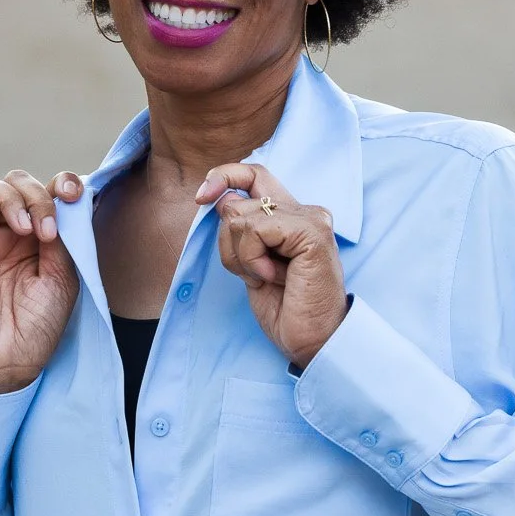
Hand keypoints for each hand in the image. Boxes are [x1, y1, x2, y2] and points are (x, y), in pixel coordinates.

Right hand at [0, 170, 83, 395]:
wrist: (11, 363)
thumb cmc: (40, 325)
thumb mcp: (65, 276)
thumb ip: (61, 235)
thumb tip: (57, 198)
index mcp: (38, 234)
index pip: (45, 190)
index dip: (59, 183)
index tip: (71, 194)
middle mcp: (7, 231)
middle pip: (14, 183)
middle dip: (33, 196)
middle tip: (45, 231)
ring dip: (5, 196)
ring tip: (23, 227)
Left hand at [200, 164, 346, 369]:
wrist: (313, 341)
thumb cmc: (284, 308)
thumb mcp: (250, 262)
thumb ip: (240, 230)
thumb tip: (216, 197)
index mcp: (291, 215)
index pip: (253, 174)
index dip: (223, 176)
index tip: (201, 197)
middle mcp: (304, 210)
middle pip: (238, 197)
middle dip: (229, 241)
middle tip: (253, 272)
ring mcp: (311, 218)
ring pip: (240, 216)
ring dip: (242, 256)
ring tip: (268, 278)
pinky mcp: (312, 232)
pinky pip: (255, 230)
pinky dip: (252, 259)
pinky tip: (273, 278)